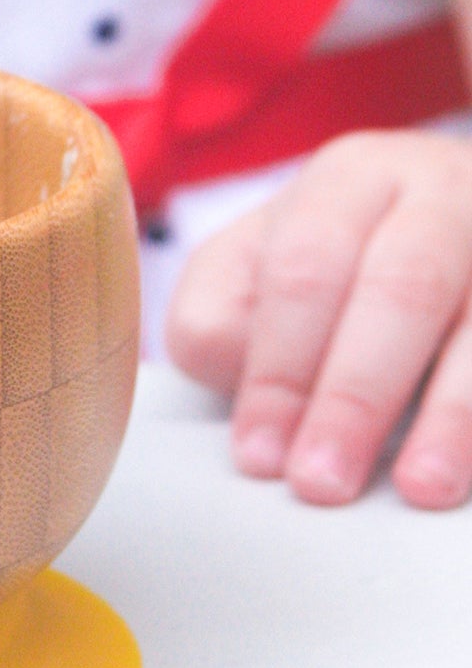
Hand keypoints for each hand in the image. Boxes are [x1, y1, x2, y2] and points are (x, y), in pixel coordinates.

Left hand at [167, 131, 471, 509]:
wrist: (435, 225)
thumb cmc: (326, 264)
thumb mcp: (248, 270)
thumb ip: (221, 319)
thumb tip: (255, 394)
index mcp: (349, 179)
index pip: (305, 269)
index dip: (279, 367)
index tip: (260, 456)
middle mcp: (441, 194)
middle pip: (401, 288)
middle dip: (355, 395)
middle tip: (323, 482)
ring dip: (454, 413)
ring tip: (420, 488)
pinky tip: (471, 467)